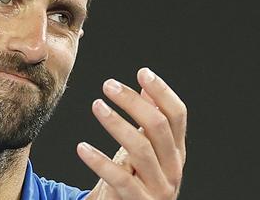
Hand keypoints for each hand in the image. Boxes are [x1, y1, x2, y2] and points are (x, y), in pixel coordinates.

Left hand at [76, 68, 186, 198]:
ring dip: (116, 123)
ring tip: (96, 105)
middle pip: (158, 127)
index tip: (142, 72)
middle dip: (133, 102)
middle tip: (108, 85)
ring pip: (141, 149)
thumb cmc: (134, 181)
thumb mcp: (143, 150)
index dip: (162, 92)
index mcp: (176, 152)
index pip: (177, 116)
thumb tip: (147, 87)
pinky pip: (120, 179)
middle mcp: (173, 169)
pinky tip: (82, 148)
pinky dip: (99, 161)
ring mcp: (159, 188)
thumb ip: (148, 123)